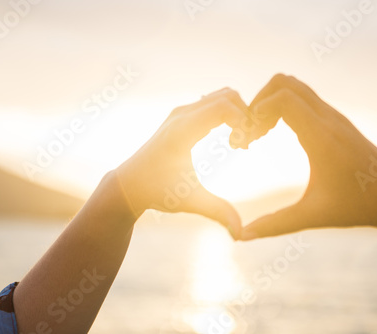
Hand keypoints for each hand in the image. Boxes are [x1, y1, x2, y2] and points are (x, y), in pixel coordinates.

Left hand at [116, 88, 249, 238]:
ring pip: (222, 96)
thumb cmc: (157, 192)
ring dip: (238, 114)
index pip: (224, 106)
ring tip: (239, 143)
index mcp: (182, 131)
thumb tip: (240, 234)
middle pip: (227, 96)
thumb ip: (218, 212)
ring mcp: (181, 112)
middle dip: (245, 116)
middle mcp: (181, 115)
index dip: (244, 122)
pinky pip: (214, 103)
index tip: (246, 147)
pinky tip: (230, 140)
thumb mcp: (189, 201)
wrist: (129, 184)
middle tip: (247, 145)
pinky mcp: (183, 115)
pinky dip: (229, 114)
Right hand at [238, 74, 376, 239]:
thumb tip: (242, 236)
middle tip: (249, 133)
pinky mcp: (335, 121)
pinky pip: (303, 99)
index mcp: (322, 137)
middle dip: (258, 102)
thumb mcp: (314, 216)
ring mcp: (333, 116)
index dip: (256, 111)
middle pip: (284, 82)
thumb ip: (275, 224)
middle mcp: (328, 119)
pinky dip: (283, 108)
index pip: (282, 98)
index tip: (246, 139)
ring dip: (270, 103)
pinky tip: (276, 135)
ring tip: (259, 134)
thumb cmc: (359, 207)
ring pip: (294, 87)